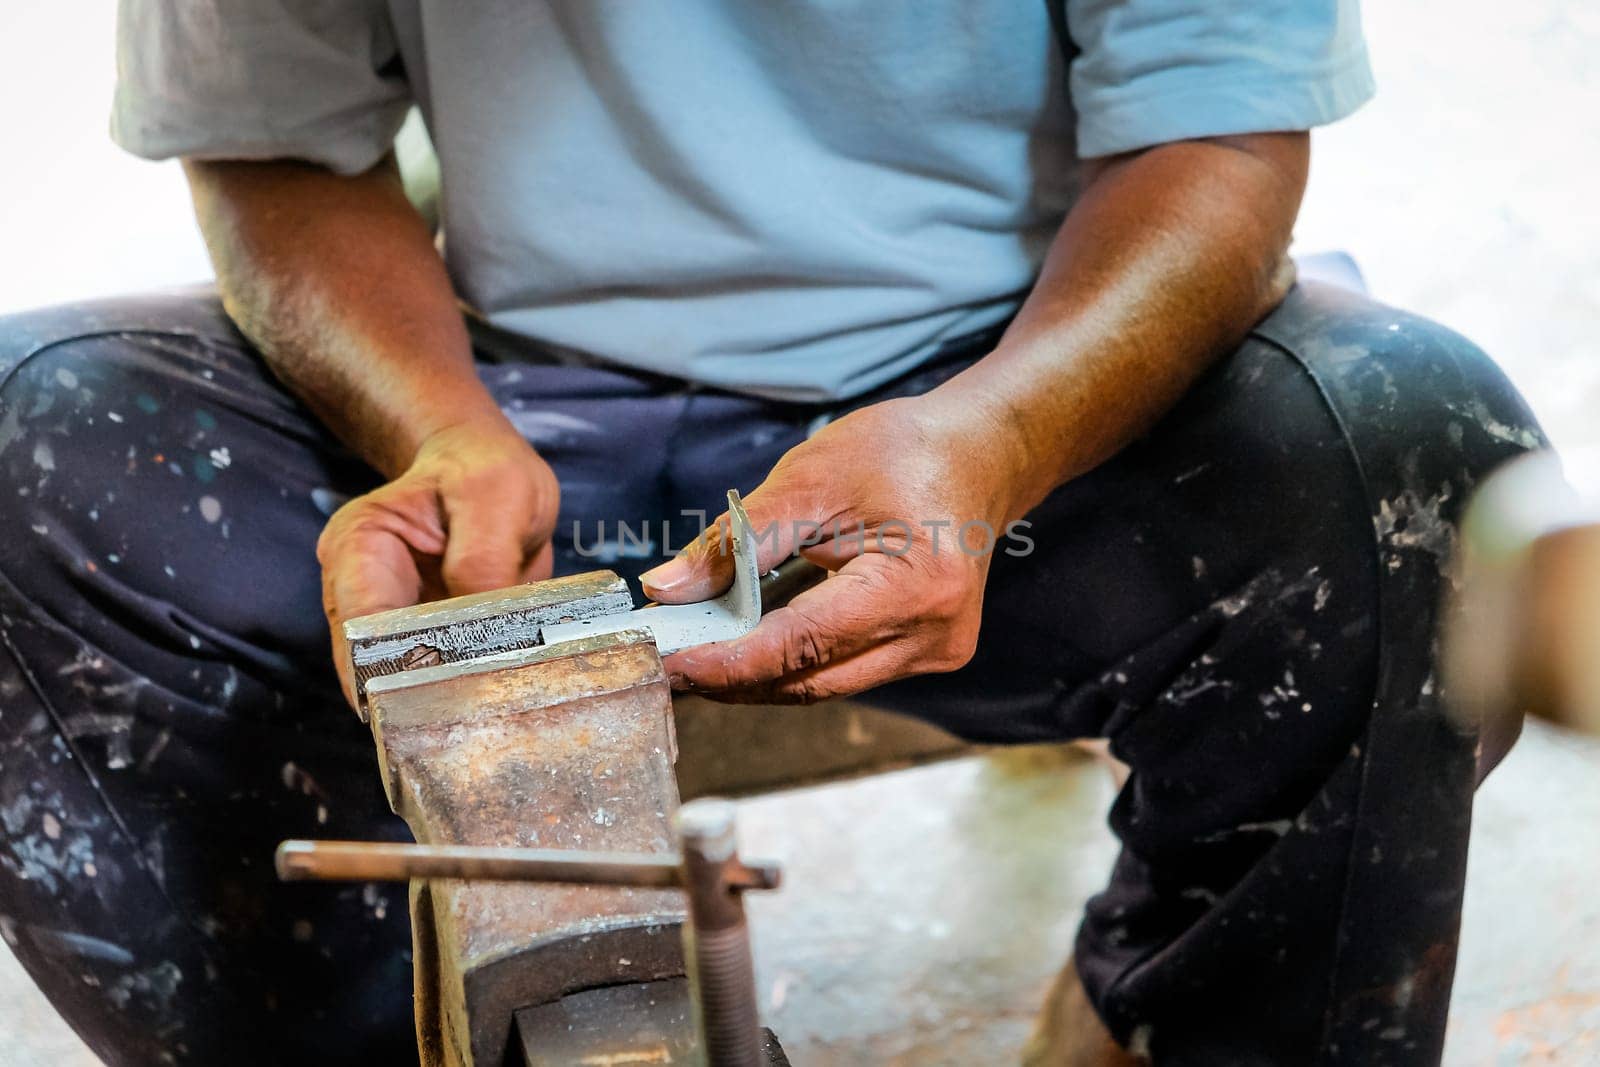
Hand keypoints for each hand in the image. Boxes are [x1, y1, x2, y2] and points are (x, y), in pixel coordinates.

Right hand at [317, 419, 559, 706]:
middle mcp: (361, 594)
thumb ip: (483, 557)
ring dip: (449, 697)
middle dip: (424, 695)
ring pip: (408, 681)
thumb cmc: (484, 472)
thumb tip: (477, 626)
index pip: (362, 629)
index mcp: (359, 548)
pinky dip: (468, 687)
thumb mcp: (494, 494)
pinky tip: (500, 694)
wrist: (492, 475)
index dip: (398, 671)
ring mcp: (392, 622)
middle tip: (475, 715)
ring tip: (493, 708)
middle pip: (379, 666)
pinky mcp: (428, 641)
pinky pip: (442, 677)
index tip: (446, 695)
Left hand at [643, 390, 1026, 702]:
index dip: (728, 660)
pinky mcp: (925, 655)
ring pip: (823, 685)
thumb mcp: (812, 478)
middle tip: (662, 660)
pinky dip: (791, 660)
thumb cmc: (903, 453)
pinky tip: (746, 643)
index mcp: (914, 586)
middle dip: (732, 675)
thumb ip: (739, 540)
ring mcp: (934, 653)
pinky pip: (842, 671)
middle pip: (810, 680)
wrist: (978, 456)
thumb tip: (668, 591)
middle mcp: (932, 636)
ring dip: (757, 673)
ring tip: (694, 651)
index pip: (802, 644)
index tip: (667, 663)